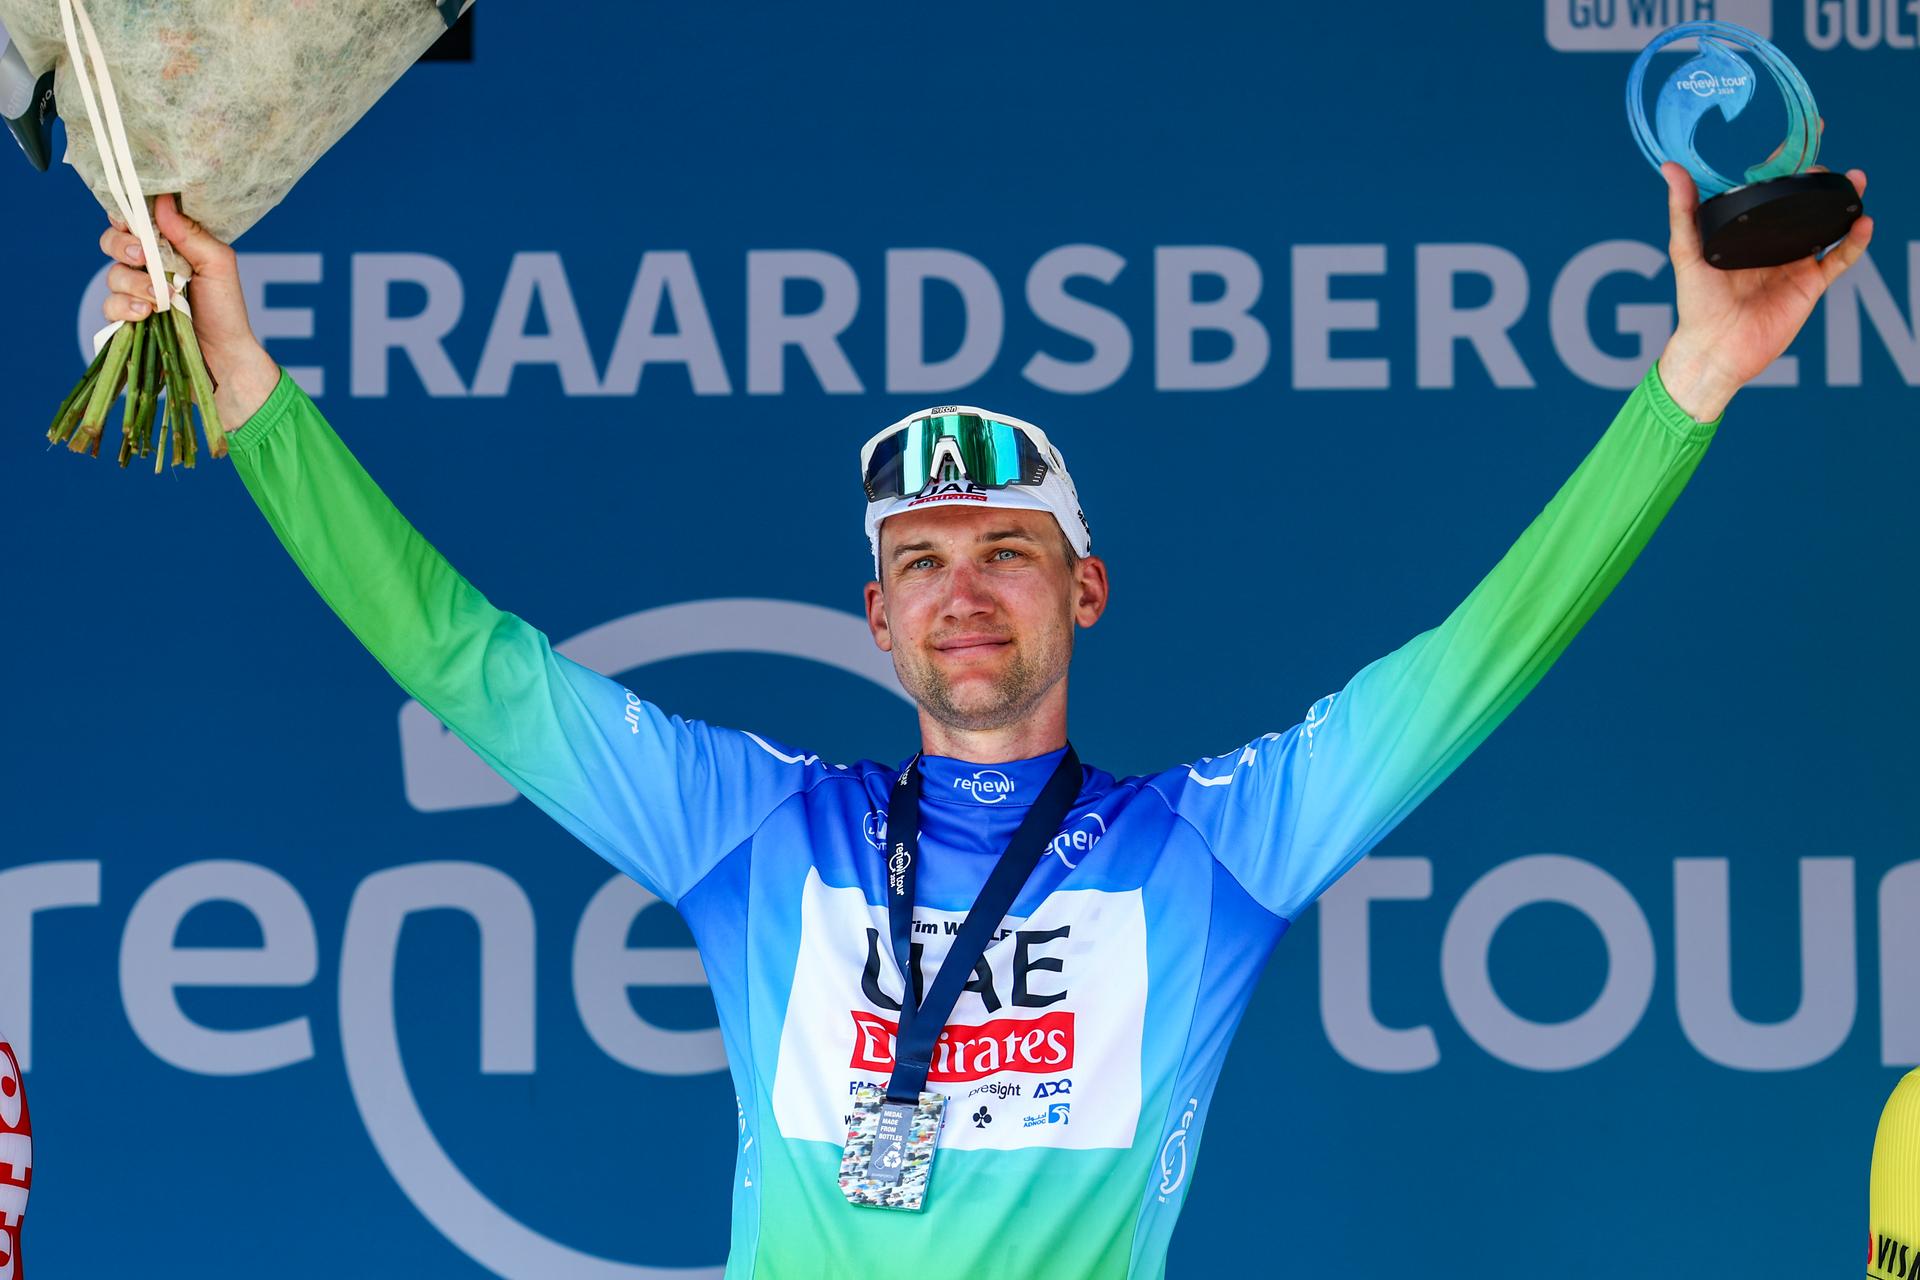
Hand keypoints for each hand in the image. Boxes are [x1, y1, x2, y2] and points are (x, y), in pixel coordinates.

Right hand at [100, 195, 280, 428]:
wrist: (224, 356)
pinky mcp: (126, 320)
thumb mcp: (218, 265)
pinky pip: (109, 306)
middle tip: (143, 258)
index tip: (129, 220)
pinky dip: (126, 308)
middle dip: (123, 247)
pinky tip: (146, 315)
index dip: (126, 216)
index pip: (134, 221)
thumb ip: (191, 234)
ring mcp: (134, 293)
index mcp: (167, 248)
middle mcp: (147, 267)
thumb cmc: (225, 309)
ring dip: (134, 285)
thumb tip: (164, 200)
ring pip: (112, 275)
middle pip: (112, 242)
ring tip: (160, 299)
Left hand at [1656, 160, 1873, 421]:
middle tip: (1826, 164)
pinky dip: (1855, 241)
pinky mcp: (1810, 284)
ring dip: (1842, 201)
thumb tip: (1670, 168)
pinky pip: (1839, 258)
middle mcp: (1772, 242)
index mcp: (1745, 230)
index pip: (1768, 187)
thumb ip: (1683, 210)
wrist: (1715, 349)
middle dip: (1818, 180)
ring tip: (1854, 180)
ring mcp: (1794, 261)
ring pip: (1826, 224)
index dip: (1787, 161)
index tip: (1805, 132)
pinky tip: (1863, 222)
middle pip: (1802, 203)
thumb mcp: (1686, 251)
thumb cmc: (1695, 304)